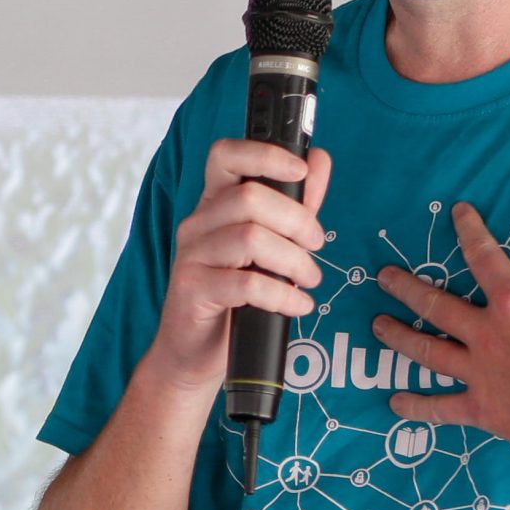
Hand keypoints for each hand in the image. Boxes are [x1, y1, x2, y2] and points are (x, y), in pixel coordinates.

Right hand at [144, 140, 335, 396]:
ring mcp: (191, 256)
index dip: (265, 154)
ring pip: (250, 238)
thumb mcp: (269, 247)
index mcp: (214, 204)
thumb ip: (293, 205)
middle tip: (316, 245)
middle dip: (297, 220)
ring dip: (294, 260)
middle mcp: (197, 223)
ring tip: (309, 279)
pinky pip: (247, 284)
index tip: (300, 171)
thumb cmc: (233, 298)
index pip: (226, 155)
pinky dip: (283, 295)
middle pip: (250, 198)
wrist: (194, 354)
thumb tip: (318, 160)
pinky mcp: (192, 290)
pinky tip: (297, 305)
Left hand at [375, 202, 509, 487]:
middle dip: (407, 288)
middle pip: (436, 305)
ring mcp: (480, 374)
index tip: (455, 213)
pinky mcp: (483, 410)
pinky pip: (442, 409)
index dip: (468, 231)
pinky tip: (393, 403)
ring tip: (376, 327)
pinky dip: (417, 407)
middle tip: (382, 276)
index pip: (483, 256)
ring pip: (427, 351)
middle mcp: (488, 334)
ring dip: (399, 338)